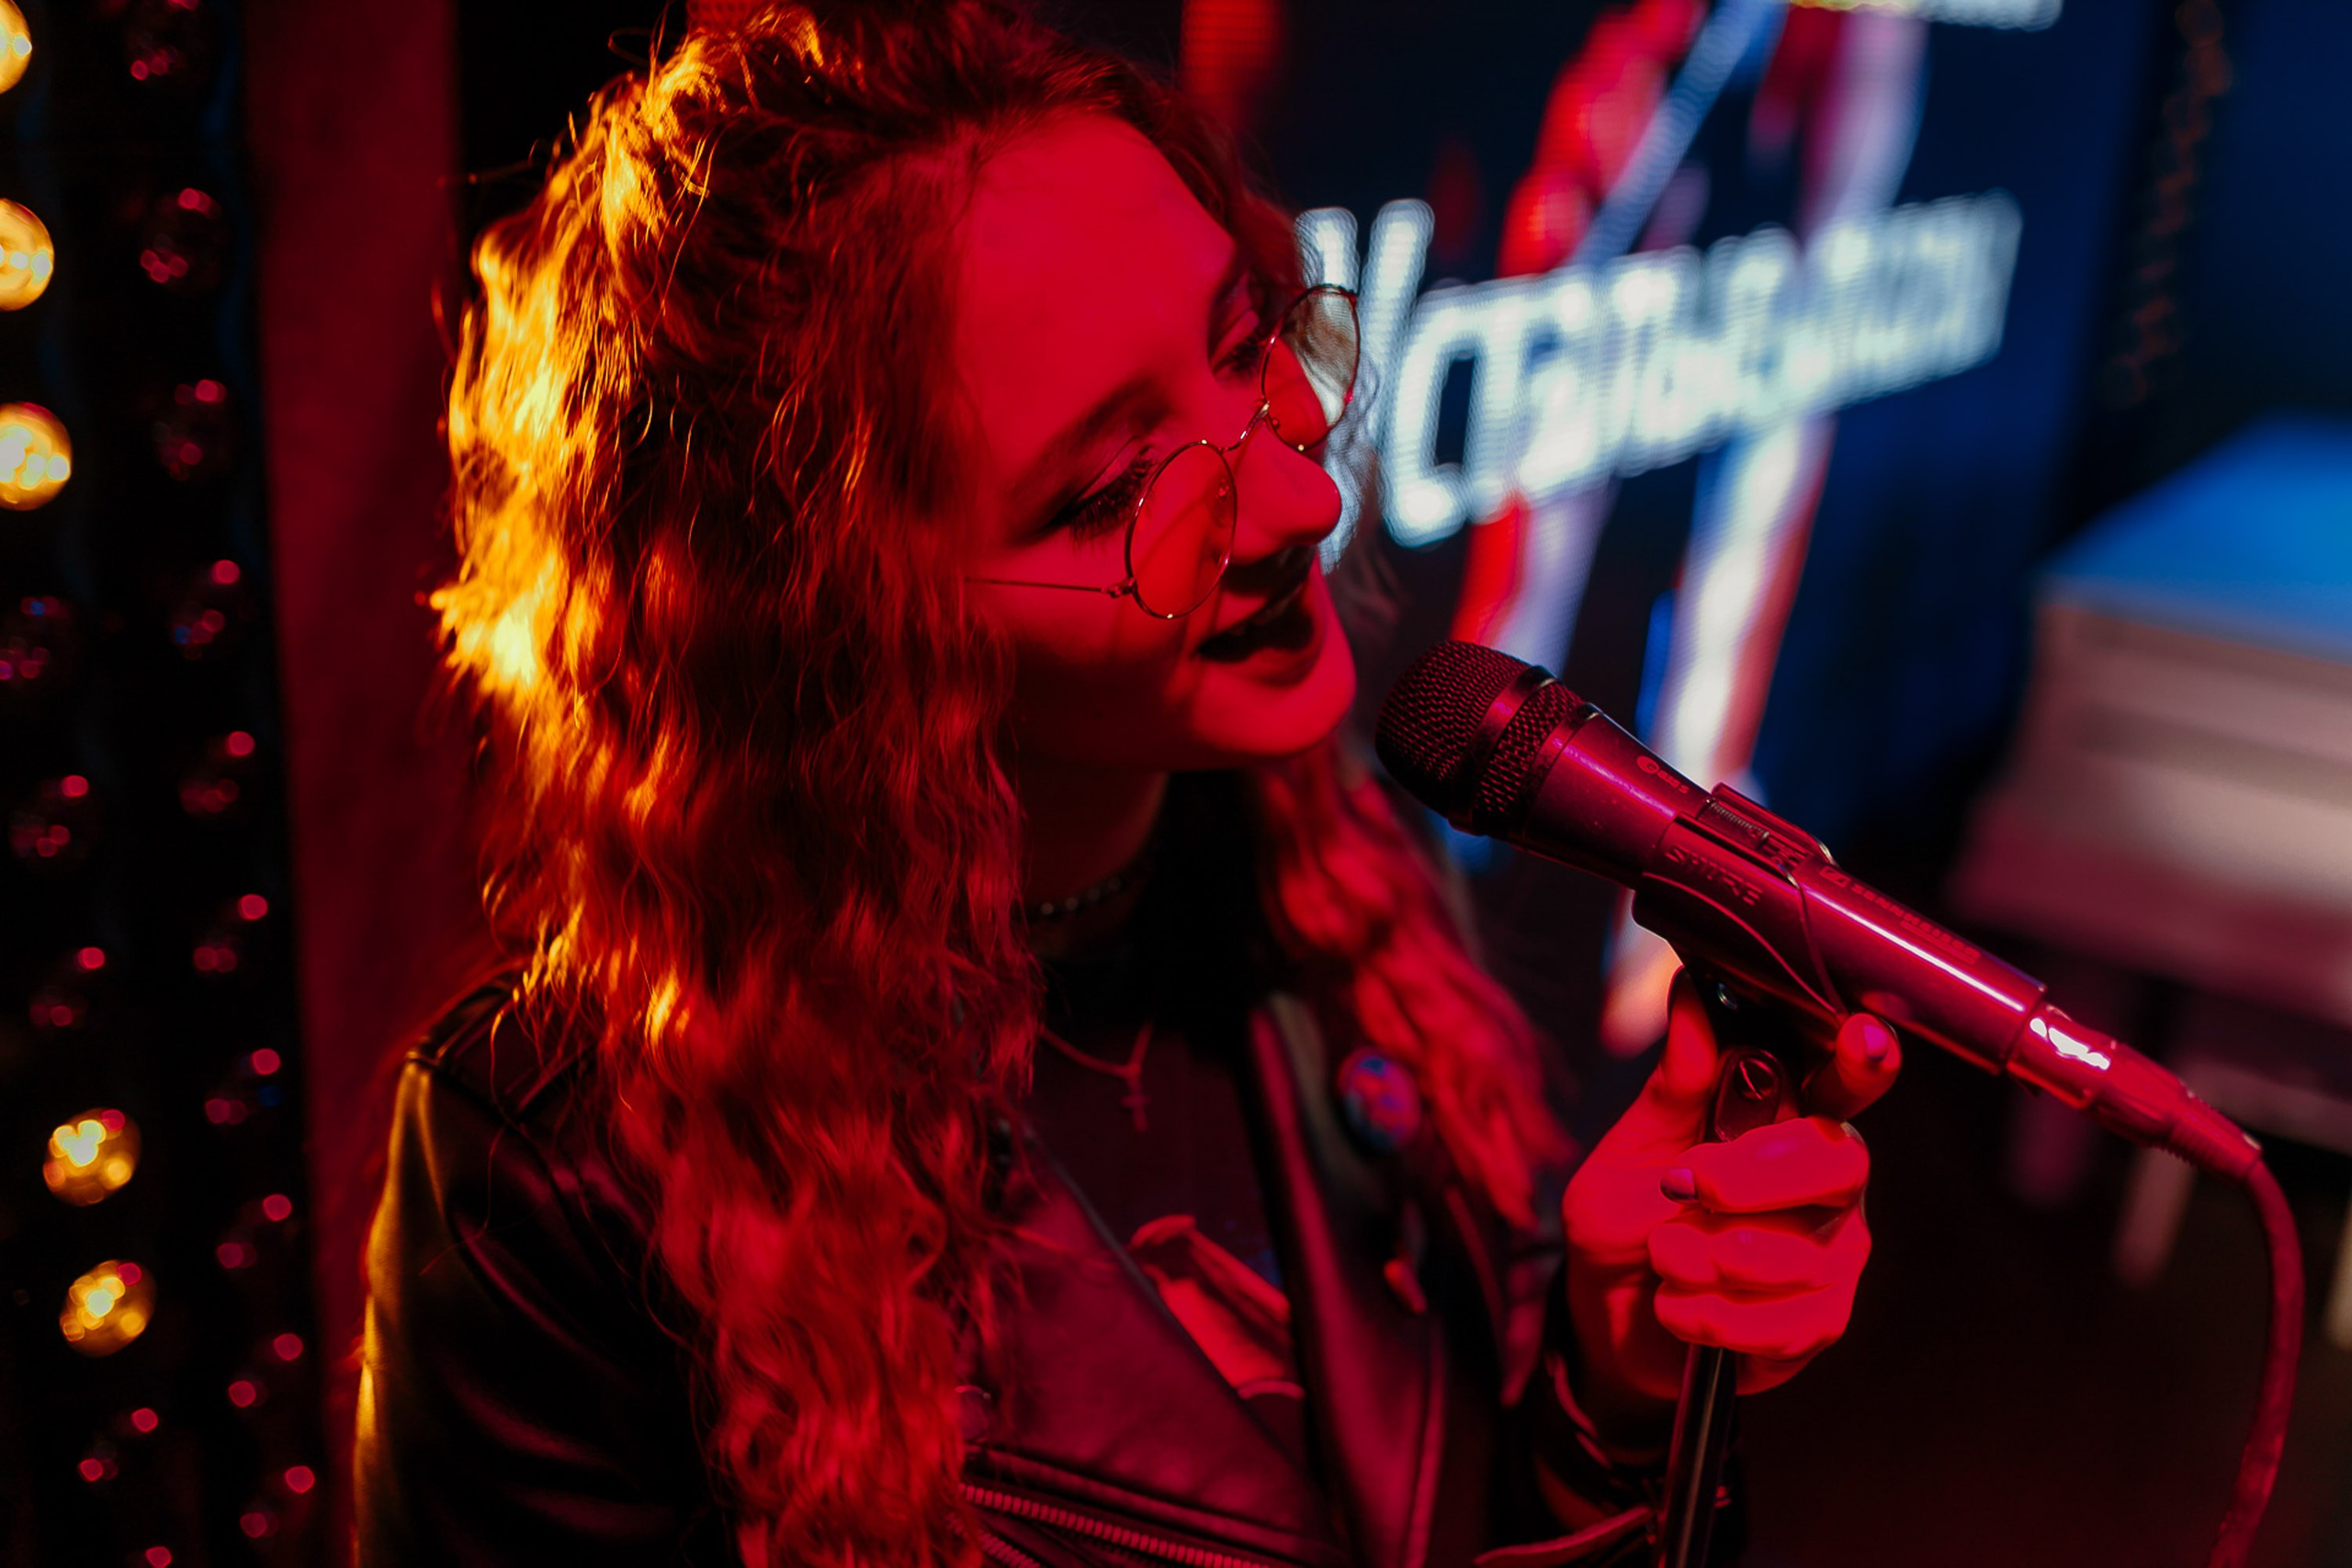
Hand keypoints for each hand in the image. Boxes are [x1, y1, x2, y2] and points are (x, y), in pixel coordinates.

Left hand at [1559, 970, 1899, 1452]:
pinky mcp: (1821, 1322)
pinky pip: (1778, 1322)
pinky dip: (1704, 1313)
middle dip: (1749, 1176)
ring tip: (1663, 1253)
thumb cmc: (1628, 1213)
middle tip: (1682, 1183)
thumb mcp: (1634, 1146)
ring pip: (1798, 1252)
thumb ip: (1676, 1085)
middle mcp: (1830, 1181)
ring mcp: (1834, 1254)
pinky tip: (1677, 1303)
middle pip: (1837, 1161)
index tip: (1862, 1038)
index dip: (1863, 1062)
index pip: (1848, 1082)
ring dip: (1701, 1255)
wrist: (1605, 1307)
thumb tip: (1691, 998)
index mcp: (1792, 1119)